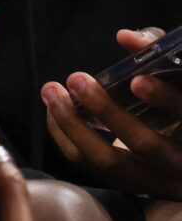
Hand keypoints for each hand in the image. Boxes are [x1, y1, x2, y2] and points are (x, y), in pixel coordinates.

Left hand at [44, 26, 181, 199]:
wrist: (175, 146)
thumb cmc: (172, 93)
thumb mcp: (171, 71)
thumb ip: (154, 47)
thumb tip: (125, 37)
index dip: (163, 98)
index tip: (137, 81)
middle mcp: (178, 159)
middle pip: (145, 142)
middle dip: (107, 111)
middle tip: (78, 79)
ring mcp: (151, 177)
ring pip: (110, 160)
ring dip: (73, 124)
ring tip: (52, 91)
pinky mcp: (124, 183)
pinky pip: (87, 163)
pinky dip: (64, 134)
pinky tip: (52, 109)